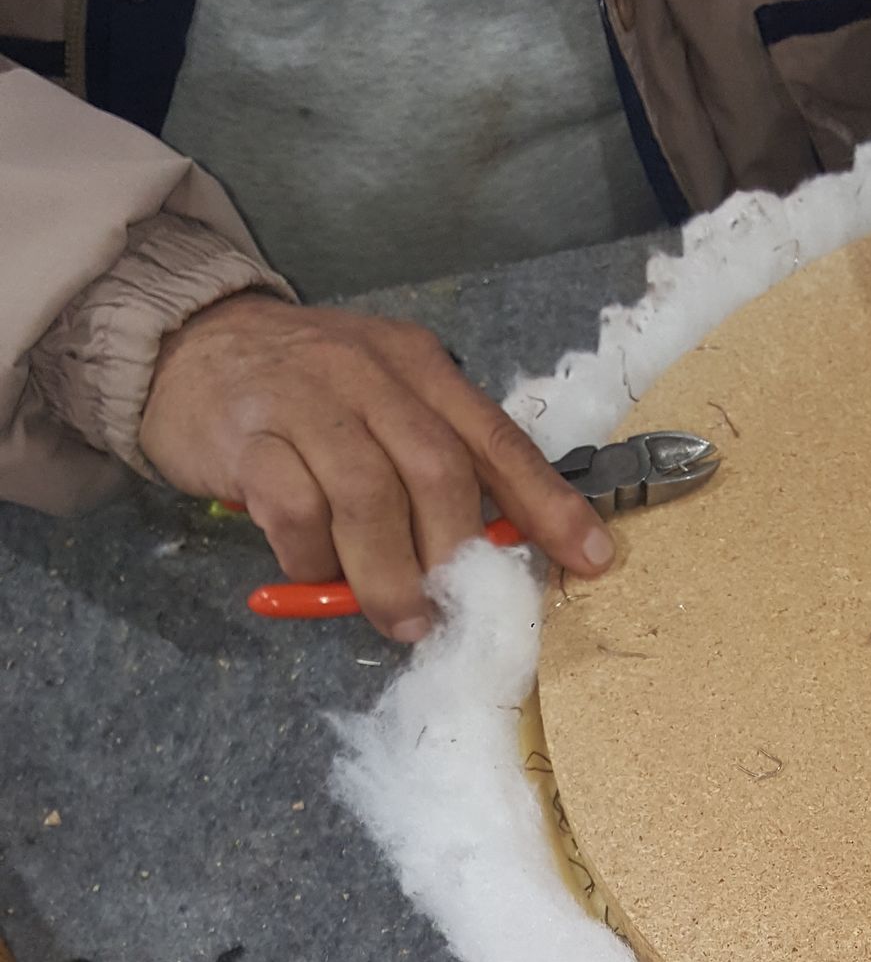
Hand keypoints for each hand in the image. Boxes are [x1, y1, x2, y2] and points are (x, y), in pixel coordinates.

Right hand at [140, 292, 613, 641]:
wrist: (188, 343)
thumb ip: (430, 460)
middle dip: (454, 553)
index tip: (590, 559)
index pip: (497, 438)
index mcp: (420, 366)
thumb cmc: (302, 392)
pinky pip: (295, 510)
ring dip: (390, 574)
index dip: (548, 504)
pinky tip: (314, 573)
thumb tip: (488, 553)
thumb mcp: (380, 398)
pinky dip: (314, 558)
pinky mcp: (248, 436)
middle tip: (451, 610)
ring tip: (400, 618)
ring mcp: (307, 401)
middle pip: (438, 471)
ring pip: (369, 497)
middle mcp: (371, 374)